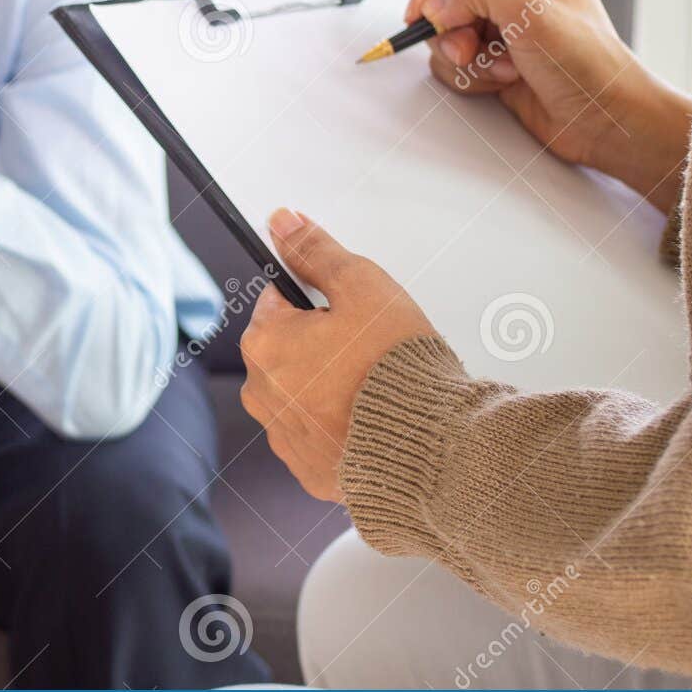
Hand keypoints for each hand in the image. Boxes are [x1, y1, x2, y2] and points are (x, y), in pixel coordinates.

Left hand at [239, 209, 437, 501]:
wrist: (429, 448)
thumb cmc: (396, 366)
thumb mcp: (363, 287)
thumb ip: (317, 251)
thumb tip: (282, 221)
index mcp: (265, 344)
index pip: (276, 302)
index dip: (316, 301)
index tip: (345, 312)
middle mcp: (261, 393)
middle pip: (285, 349)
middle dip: (318, 344)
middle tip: (366, 350)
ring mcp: (282, 437)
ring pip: (299, 393)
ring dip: (326, 386)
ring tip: (373, 386)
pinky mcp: (308, 470)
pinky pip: (316, 436)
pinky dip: (337, 426)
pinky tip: (370, 420)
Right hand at [408, 0, 691, 213]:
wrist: (603, 120)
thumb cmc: (590, 66)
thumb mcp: (531, 13)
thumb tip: (437, 0)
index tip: (425, 9)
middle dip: (450, 25)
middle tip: (468, 46)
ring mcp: (500, 21)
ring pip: (442, 27)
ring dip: (462, 55)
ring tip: (499, 67)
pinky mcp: (490, 54)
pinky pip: (449, 58)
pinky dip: (468, 75)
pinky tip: (502, 80)